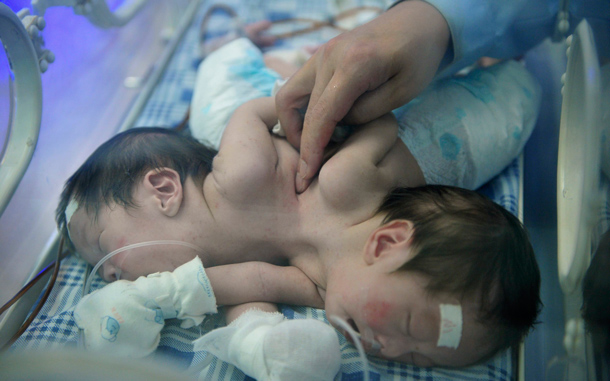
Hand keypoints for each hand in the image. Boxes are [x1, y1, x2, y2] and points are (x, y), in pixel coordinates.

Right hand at [275, 0, 449, 191]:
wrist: (416, 21)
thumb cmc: (418, 57)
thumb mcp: (403, 92)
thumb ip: (366, 114)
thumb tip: (337, 127)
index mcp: (353, 66)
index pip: (320, 116)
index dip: (311, 149)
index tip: (307, 175)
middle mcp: (328, 56)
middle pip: (297, 107)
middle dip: (301, 141)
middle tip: (314, 166)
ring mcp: (320, 54)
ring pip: (288, 95)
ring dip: (293, 123)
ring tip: (312, 145)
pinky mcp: (319, 56)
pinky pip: (298, 86)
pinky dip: (300, 109)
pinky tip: (318, 125)